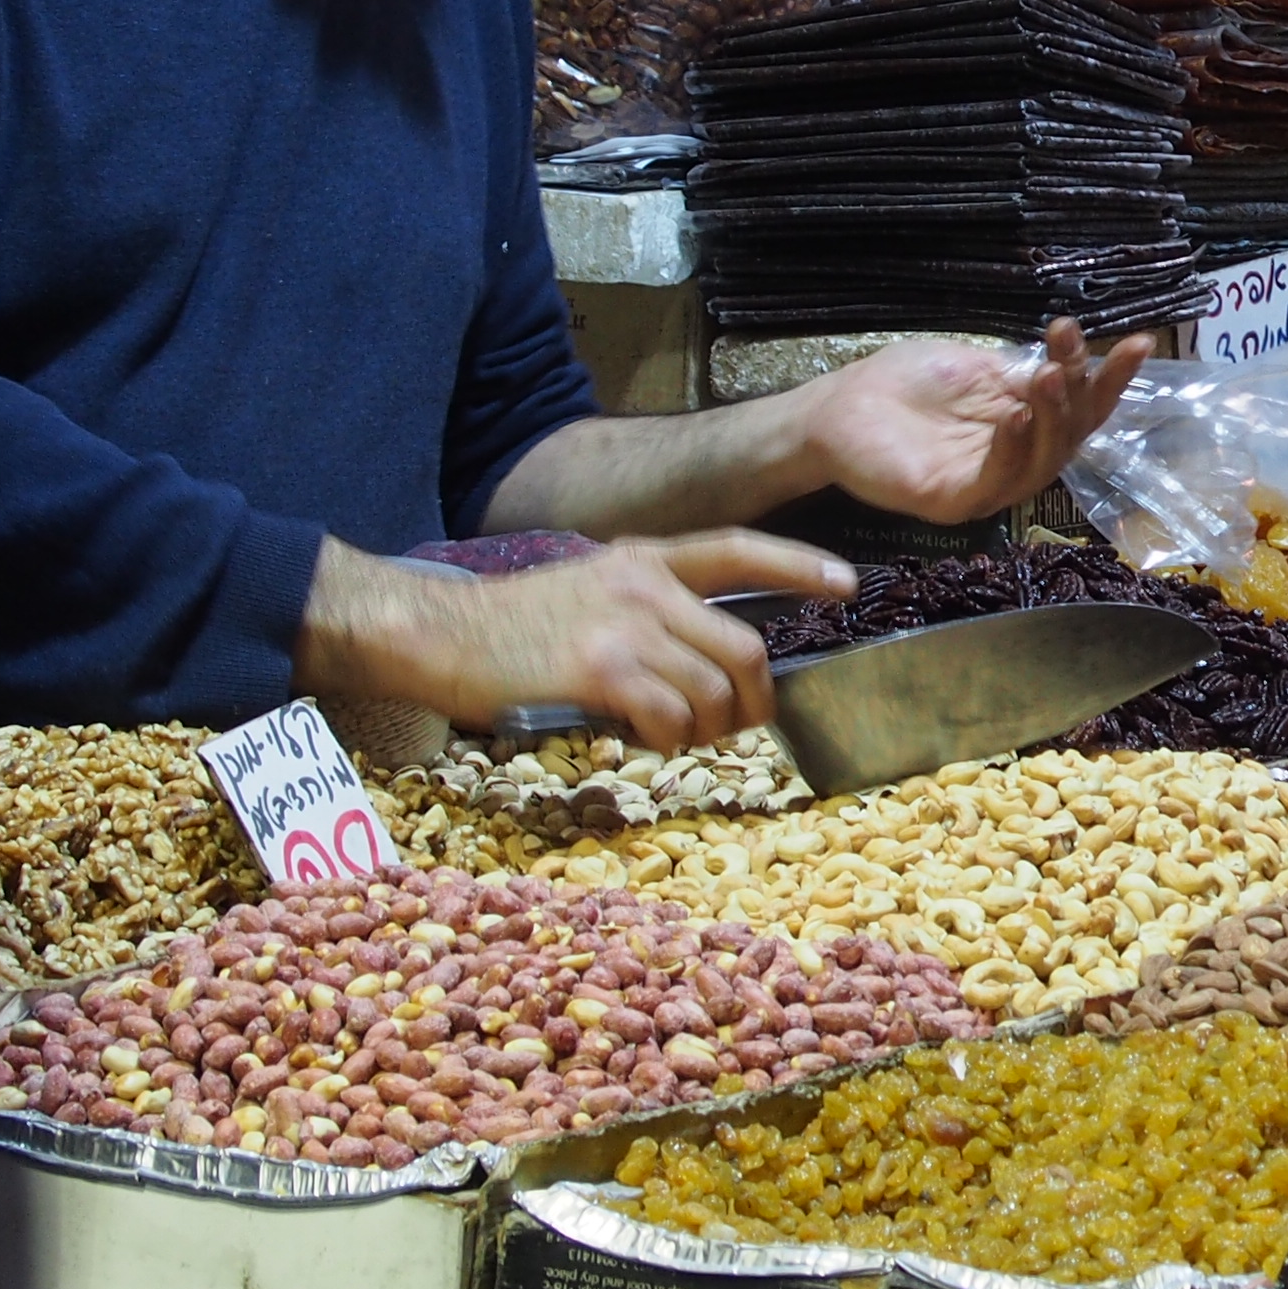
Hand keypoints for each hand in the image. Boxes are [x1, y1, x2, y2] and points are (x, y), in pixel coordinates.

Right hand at [303, 528, 854, 750]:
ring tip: (679, 736)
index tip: (847, 583)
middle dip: (753, 699)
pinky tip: (645, 739)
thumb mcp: (587, 591)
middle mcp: (642, 586)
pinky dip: (669, 739)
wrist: (440, 635)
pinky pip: (671, 716)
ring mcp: (623, 626)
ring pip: (712, 690)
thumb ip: (647, 612)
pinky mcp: (600, 669)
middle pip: (743, 646)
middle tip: (736, 725)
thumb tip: (703, 665)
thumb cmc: (510, 628)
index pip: (738, 549)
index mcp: (643, 560)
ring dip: (708, 728)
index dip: (798, 566)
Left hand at [795, 319, 1151, 522]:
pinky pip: (998, 482)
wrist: (837, 407)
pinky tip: (1017, 415)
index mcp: (1024, 421)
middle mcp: (1015, 457)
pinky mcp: (955, 501)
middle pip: (1073, 435)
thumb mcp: (971, 365)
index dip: (1111, 379)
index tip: (1139, 343)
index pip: (1080, 406)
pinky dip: (1014, 449)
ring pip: (1044, 462)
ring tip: (1050, 377)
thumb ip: (1019, 371)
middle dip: (1086, 393)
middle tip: (1077, 354)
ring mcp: (987, 483)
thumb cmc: (900, 383)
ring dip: (1054, 418)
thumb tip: (1069, 362)